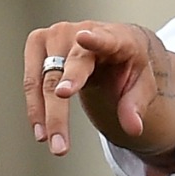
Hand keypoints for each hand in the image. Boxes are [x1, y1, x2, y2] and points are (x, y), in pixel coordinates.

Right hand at [23, 22, 174, 159]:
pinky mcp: (38, 43)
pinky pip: (32, 82)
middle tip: (60, 144)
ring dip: (44, 115)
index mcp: (115, 37)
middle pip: (67, 71)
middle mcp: (82, 30)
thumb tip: (134, 129)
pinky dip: (36, 108)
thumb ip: (136, 105)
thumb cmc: (128, 64)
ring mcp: (56, 35)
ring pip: (43, 80)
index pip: (104, 37)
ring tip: (53, 145)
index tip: (83, 37)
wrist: (112, 44)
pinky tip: (42, 131)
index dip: (93, 39)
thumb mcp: (142, 85)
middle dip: (59, 110)